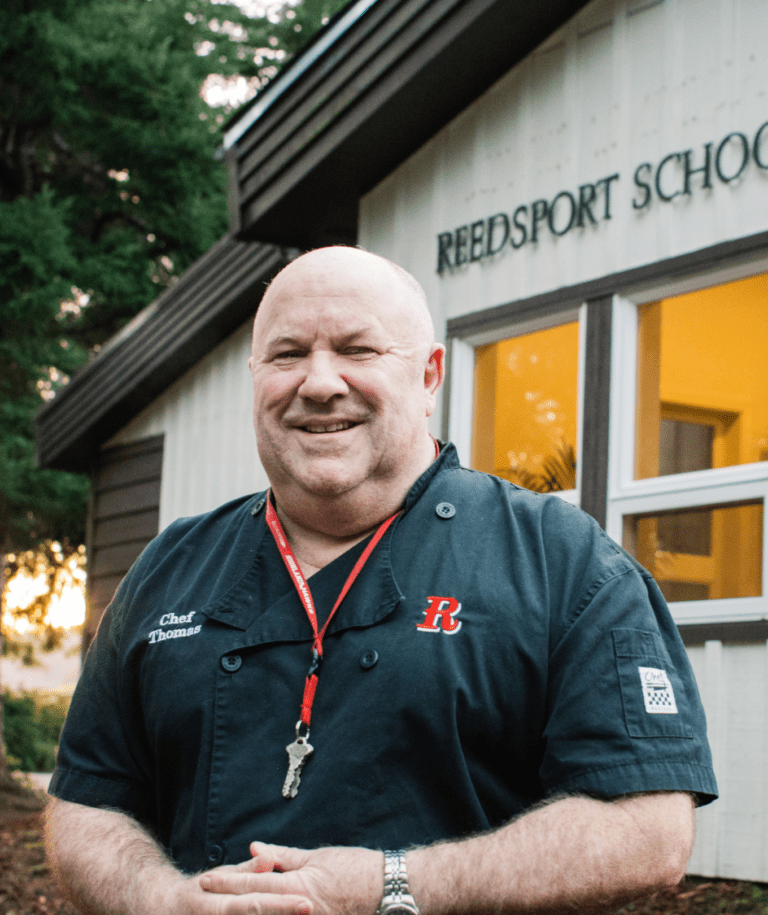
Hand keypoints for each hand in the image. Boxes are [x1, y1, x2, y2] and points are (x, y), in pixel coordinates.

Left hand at [199, 842, 382, 914]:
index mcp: (295, 887)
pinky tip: (260, 914)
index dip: (227, 881)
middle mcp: (297, 911)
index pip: (253, 882)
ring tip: (226, 909)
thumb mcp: (316, 857)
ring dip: (247, 914)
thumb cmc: (354, 869)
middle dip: (228, 904)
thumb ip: (284, 856)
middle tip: (203, 898)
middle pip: (254, 909)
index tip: (205, 879)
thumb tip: (256, 848)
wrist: (386, 890)